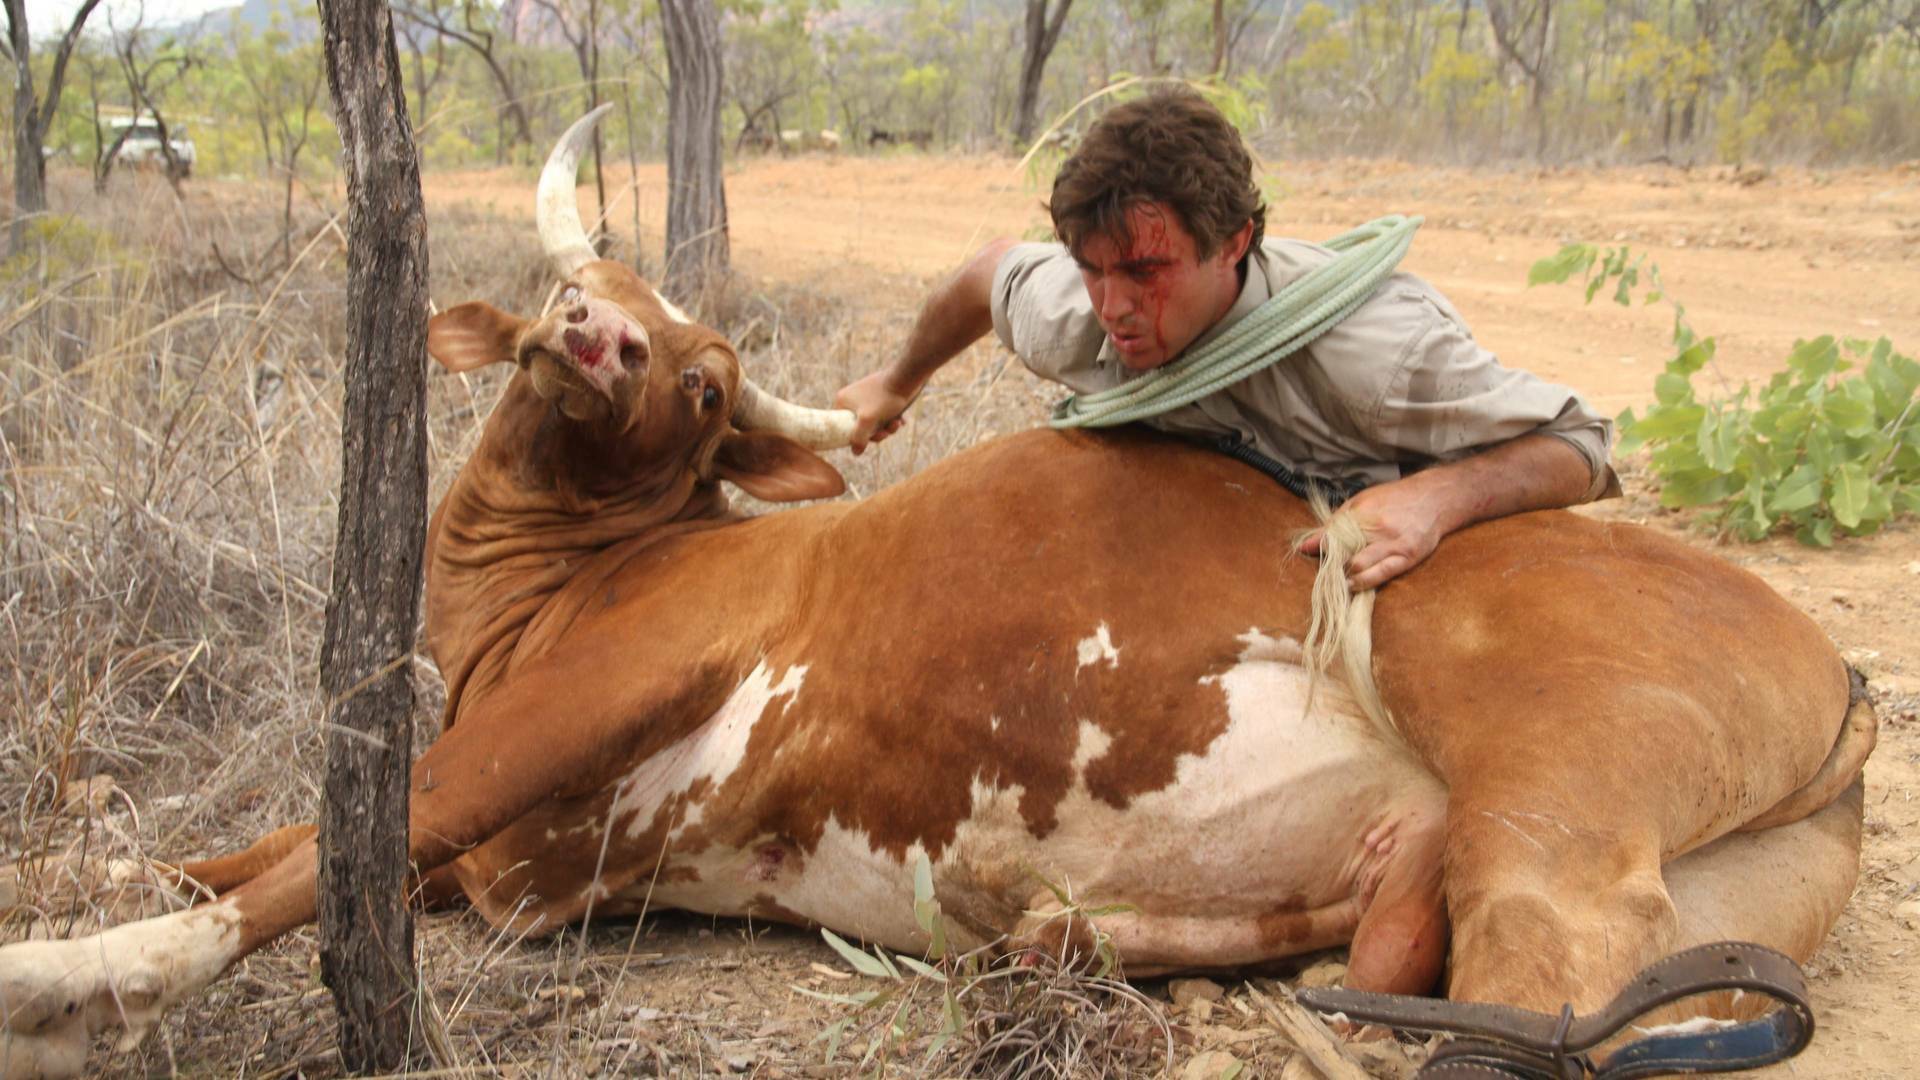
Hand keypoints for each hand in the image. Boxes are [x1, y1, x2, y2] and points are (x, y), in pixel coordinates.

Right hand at [832, 369, 917, 454]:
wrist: (906, 379)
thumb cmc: (885, 398)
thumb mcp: (868, 421)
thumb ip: (858, 438)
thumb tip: (855, 452)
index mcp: (842, 400)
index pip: (842, 427)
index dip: (855, 437)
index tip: (868, 438)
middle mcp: (852, 398)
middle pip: (860, 427)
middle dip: (876, 433)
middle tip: (885, 432)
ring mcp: (867, 398)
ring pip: (874, 423)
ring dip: (886, 428)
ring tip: (896, 423)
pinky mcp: (880, 398)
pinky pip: (882, 416)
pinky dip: (891, 421)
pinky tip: (900, 420)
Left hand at [1297, 479, 1445, 590]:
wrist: (1435, 499)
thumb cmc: (1394, 499)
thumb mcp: (1361, 502)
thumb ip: (1334, 524)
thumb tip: (1304, 545)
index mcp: (1363, 510)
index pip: (1331, 534)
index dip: (1318, 547)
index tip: (1311, 553)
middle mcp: (1377, 527)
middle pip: (1342, 551)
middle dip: (1331, 563)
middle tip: (1326, 568)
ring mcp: (1394, 543)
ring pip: (1359, 565)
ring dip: (1344, 575)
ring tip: (1339, 577)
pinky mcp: (1407, 557)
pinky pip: (1381, 574)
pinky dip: (1363, 582)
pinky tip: (1353, 584)